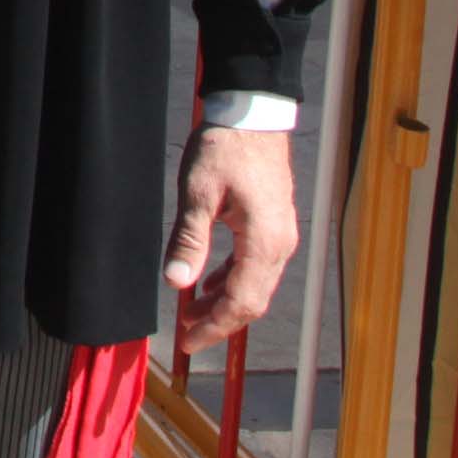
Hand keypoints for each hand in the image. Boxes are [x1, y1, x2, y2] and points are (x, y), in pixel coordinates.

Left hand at [166, 125, 300, 346]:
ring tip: (192, 312)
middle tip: (187, 334)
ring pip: (255, 286)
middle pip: (252, 301)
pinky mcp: (274, 227)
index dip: (214, 326)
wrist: (253, 116)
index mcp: (263, 242)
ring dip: (224, 302)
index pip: (241, 302)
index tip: (189, 341)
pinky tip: (210, 283)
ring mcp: (280, 237)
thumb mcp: (198, 193)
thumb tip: (176, 282)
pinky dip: (232, 281)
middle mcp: (279, 245)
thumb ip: (189, 239)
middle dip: (219, 322)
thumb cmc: (225, 148)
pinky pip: (255, 267)